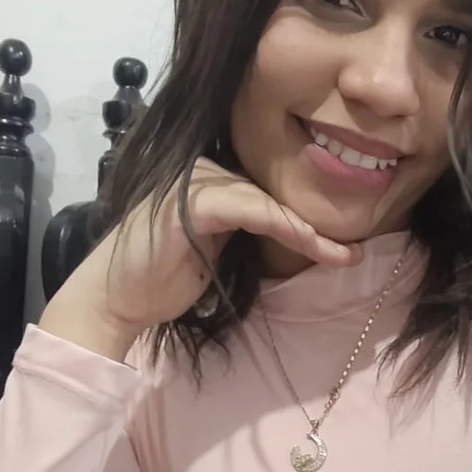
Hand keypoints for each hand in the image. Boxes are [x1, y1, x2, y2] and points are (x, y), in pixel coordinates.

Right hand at [41, 158, 359, 354]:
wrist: (116, 301)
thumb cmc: (164, 280)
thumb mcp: (218, 250)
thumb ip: (248, 231)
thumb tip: (297, 231)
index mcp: (211, 179)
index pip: (269, 193)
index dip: (307, 218)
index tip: (345, 248)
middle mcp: (203, 170)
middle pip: (273, 192)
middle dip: (316, 224)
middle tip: (354, 253)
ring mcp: (195, 181)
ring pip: (268, 200)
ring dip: (310, 231)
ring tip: (344, 255)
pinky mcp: (191, 201)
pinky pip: (251, 208)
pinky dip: (285, 226)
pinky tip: (314, 244)